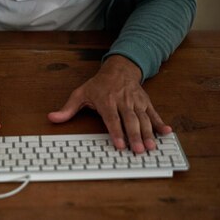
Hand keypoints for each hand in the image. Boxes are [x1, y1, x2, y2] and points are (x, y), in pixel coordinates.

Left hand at [48, 55, 171, 153]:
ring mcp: (136, 101)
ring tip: (151, 147)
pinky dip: (161, 123)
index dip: (116, 131)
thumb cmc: (99, 85)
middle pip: (130, 120)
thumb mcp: (81, 93)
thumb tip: (52, 117)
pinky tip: (167, 132)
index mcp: (107, 100)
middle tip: (138, 151)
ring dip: (148, 133)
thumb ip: (68, 108)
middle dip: (135, 136)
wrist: (119, 69)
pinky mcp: (145, 102)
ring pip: (143, 118)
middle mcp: (123, 101)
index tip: (119, 144)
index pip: (112, 117)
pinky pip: (154, 113)